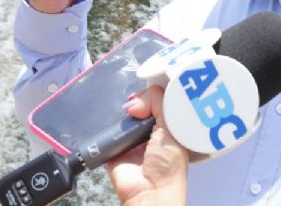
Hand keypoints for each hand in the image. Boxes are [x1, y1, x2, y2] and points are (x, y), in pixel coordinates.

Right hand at [107, 86, 189, 205]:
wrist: (148, 192)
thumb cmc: (168, 167)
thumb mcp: (172, 128)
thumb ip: (159, 104)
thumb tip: (134, 102)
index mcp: (170, 128)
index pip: (162, 102)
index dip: (156, 92)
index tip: (151, 87)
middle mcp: (151, 132)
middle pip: (142, 105)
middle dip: (139, 100)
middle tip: (139, 105)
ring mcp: (132, 138)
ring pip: (125, 115)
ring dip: (125, 111)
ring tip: (129, 112)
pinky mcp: (114, 145)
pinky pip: (108, 128)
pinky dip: (109, 123)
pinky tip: (115, 120)